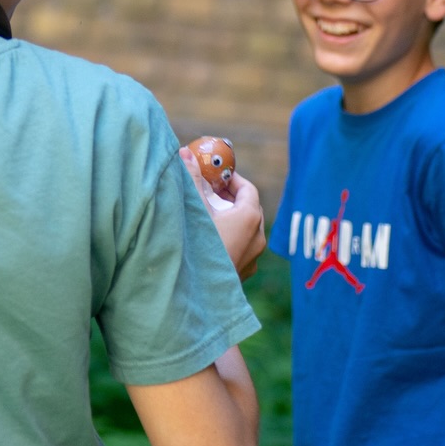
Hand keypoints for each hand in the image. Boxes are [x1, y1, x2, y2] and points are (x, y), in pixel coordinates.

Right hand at [179, 145, 265, 279]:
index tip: (214, 175)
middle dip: (228, 197)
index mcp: (250, 217)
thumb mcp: (194, 207)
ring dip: (228, 218)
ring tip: (206, 214)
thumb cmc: (198, 244)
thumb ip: (192, 179)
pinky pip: (241, 246)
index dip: (230, 178)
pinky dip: (229, 237)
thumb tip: (186, 153)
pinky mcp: (244, 271)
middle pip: (248, 208)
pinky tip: (208, 239)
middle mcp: (258, 236)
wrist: (200, 292)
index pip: (247, 188)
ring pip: (245, 229)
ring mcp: (253, 257)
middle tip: (207, 191)